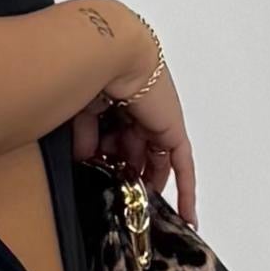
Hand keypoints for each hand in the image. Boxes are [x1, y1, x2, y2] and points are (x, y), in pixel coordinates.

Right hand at [78, 60, 195, 233]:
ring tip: (132, 207)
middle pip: (134, 154)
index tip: (101, 180)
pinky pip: (182, 165)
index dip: (109, 163)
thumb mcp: (82, 114)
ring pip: (152, 163)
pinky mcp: (173, 132)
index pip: (116, 141)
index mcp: (117, 102)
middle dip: (124, 176)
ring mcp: (158, 122)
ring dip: (142, 184)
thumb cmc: (91, 72)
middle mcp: (140, 111)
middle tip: (117, 199)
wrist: (111, 54)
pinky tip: (187, 216)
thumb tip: (83, 160)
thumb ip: (85, 139)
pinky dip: (186, 190)